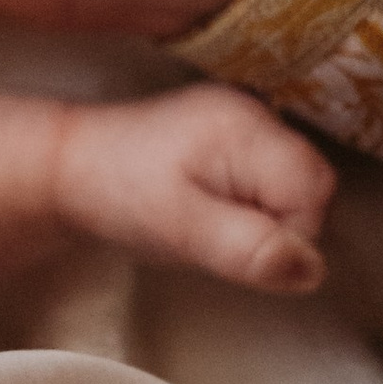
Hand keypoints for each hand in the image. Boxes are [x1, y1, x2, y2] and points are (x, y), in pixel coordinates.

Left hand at [55, 84, 334, 296]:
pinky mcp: (230, 135)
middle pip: (310, 184)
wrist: (69, 166)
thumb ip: (247, 248)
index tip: (235, 244)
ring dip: (258, 215)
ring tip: (202, 216)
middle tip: (214, 231)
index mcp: (244, 129)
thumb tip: (310, 269)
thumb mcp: (181, 230)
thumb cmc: (116, 193)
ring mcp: (242, 120)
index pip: (314, 190)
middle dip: (274, 224)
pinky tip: (204, 205)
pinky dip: (245, 203)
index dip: (288, 232)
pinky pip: (266, 179)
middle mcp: (251, 114)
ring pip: (290, 185)